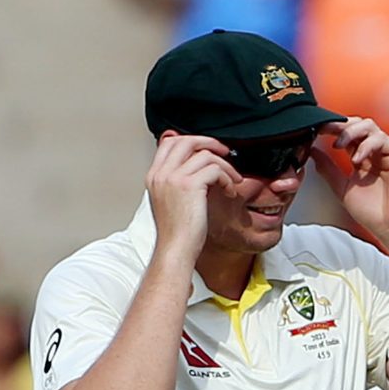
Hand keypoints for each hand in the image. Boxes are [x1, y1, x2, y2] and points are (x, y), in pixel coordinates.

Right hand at [144, 132, 231, 256]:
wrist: (175, 249)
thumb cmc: (178, 232)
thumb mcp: (171, 202)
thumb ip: (177, 183)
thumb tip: (196, 170)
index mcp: (154, 175)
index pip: (170, 142)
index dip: (193, 141)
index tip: (210, 150)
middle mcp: (161, 173)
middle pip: (186, 140)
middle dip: (210, 143)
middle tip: (226, 153)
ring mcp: (173, 178)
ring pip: (205, 155)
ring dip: (225, 166)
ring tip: (234, 181)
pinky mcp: (189, 186)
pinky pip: (214, 170)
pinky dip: (227, 179)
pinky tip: (231, 193)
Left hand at [316, 117, 388, 244]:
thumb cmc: (374, 214)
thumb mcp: (342, 188)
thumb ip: (328, 169)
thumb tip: (312, 151)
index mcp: (362, 158)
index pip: (346, 133)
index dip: (331, 128)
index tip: (315, 130)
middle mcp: (375, 153)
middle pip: (357, 124)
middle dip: (339, 124)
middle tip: (323, 130)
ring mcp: (387, 154)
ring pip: (369, 126)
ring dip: (351, 131)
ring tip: (338, 145)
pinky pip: (381, 139)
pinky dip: (366, 145)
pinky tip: (356, 159)